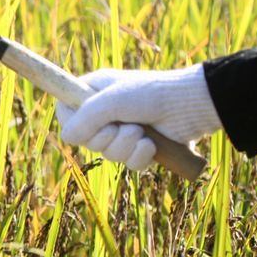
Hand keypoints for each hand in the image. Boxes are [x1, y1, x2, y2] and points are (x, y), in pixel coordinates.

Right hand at [55, 64, 221, 170]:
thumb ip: (83, 119)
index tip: (85, 122)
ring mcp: (123, 131)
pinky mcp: (140, 147)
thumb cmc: (151, 94)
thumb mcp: (111, 101)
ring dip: (125, 146)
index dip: (72, 121)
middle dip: (106, 138)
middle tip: (124, 125)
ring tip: (142, 132)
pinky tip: (152, 145)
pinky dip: (140, 156)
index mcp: (94, 92)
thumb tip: (67, 138)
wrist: (192, 105)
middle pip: (85, 140)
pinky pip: (128, 164)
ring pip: (107, 154)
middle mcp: (105, 112)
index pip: (65, 111)